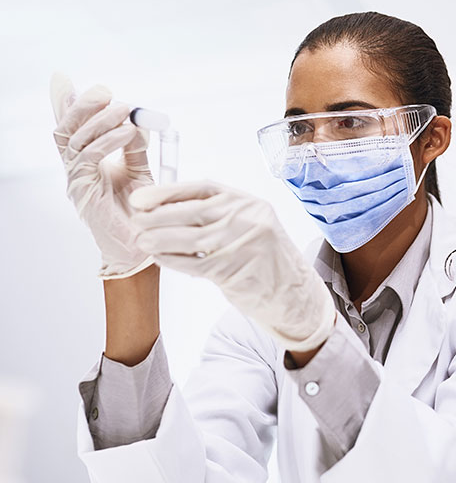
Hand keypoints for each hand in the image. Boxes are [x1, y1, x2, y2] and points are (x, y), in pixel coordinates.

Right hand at [50, 73, 154, 277]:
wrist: (141, 245)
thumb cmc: (139, 210)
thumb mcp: (140, 170)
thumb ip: (135, 146)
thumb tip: (137, 120)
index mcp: (87, 161)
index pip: (71, 127)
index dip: (64, 103)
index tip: (62, 79)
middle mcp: (76, 168)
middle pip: (66, 129)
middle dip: (82, 105)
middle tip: (105, 92)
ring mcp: (76, 180)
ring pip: (75, 139)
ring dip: (101, 120)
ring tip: (126, 110)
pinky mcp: (82, 191)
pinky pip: (88, 157)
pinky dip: (108, 141)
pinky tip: (127, 132)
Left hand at [129, 182, 335, 350]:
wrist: (292, 293)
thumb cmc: (265, 258)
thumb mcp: (249, 225)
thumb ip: (218, 215)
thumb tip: (168, 209)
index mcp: (248, 202)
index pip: (203, 189)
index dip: (169, 191)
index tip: (142, 198)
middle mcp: (248, 218)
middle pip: (193, 212)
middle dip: (159, 215)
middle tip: (135, 219)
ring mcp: (242, 243)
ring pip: (190, 238)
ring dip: (160, 239)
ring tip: (141, 241)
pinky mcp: (234, 269)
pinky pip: (194, 263)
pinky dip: (172, 260)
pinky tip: (160, 258)